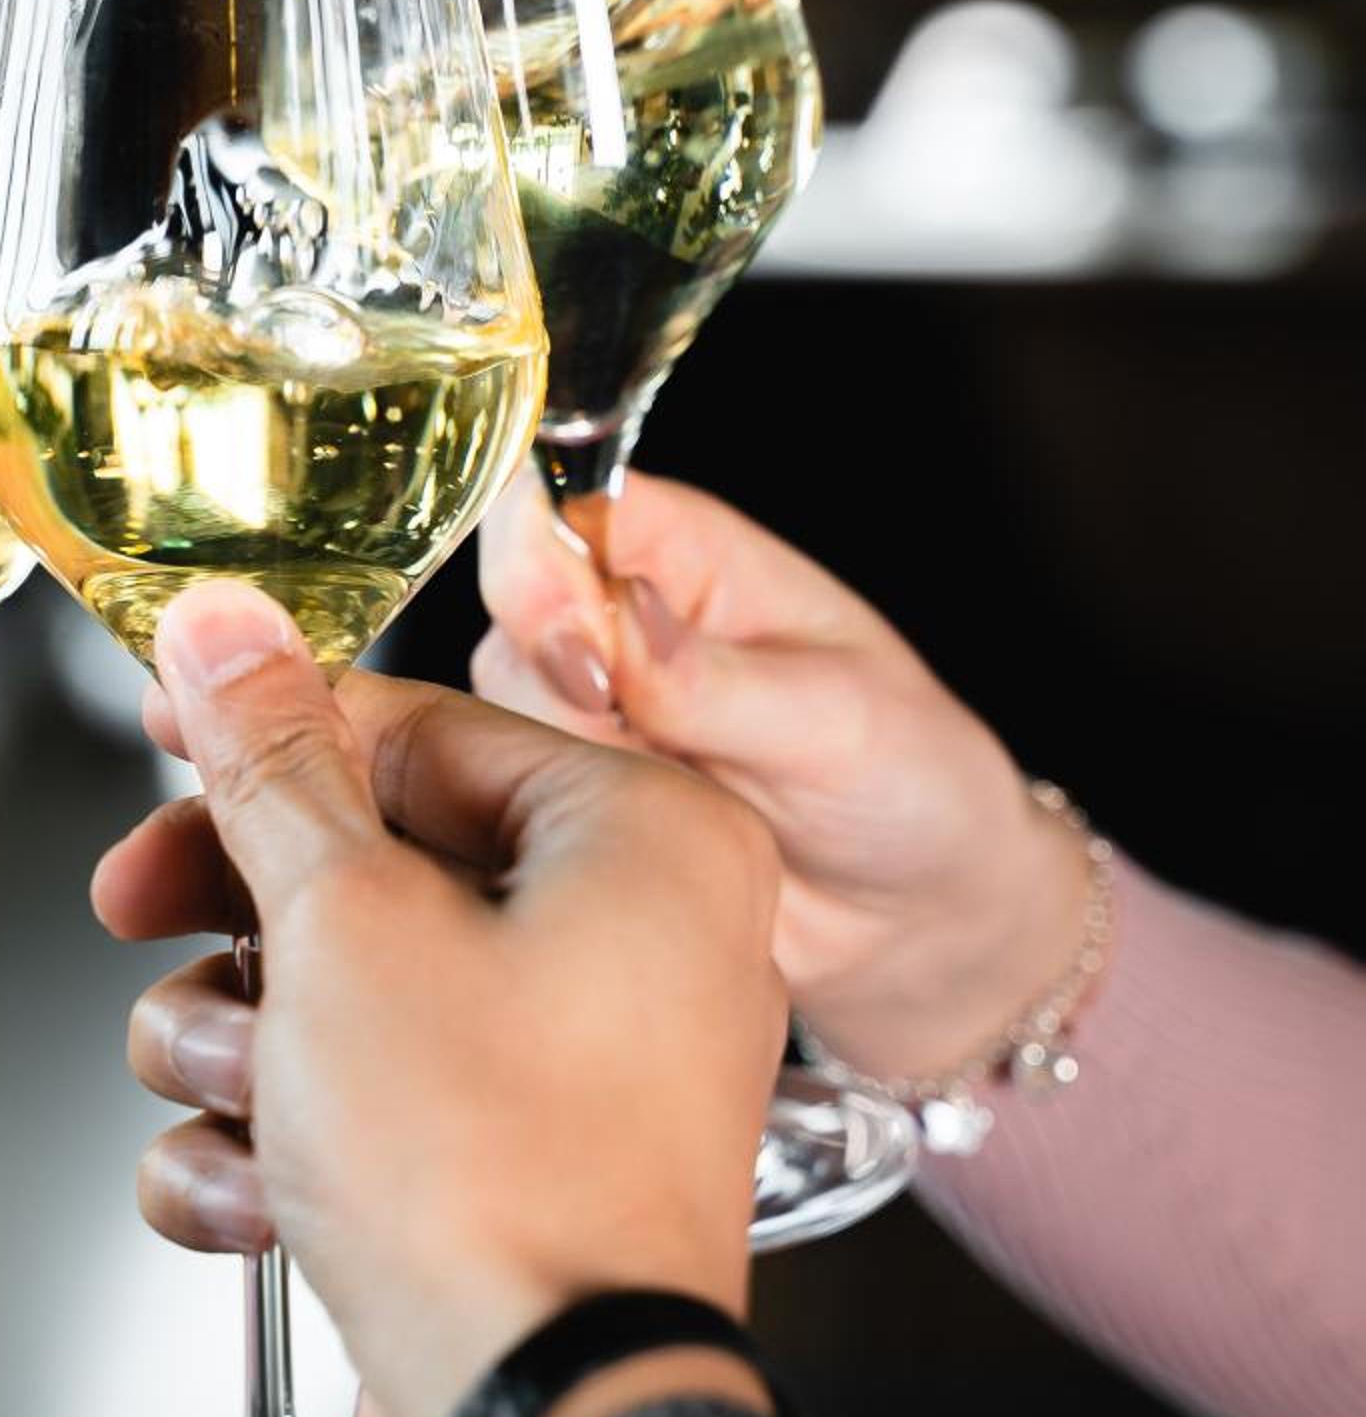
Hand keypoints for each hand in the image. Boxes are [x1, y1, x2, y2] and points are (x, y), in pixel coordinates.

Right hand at [93, 582, 784, 1416]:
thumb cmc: (492, 1179)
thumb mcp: (344, 923)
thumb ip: (270, 763)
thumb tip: (226, 631)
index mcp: (645, 837)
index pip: (418, 724)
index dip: (266, 727)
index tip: (165, 725)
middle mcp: (638, 940)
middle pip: (371, 858)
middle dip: (235, 912)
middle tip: (137, 909)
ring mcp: (582, 1065)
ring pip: (349, 989)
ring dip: (243, 1039)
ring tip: (232, 1090)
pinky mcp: (519, 1172)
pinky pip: (369, 1107)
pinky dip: (281, 1146)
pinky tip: (245, 1197)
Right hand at [474, 471, 1088, 1078]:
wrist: (917, 917)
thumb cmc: (910, 781)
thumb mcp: (835, 720)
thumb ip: (710, 677)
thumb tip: (614, 620)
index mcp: (683, 549)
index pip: (559, 499)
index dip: (540, 561)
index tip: (583, 652)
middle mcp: (617, 613)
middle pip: (508, 604)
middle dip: (554, 684)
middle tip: (647, 743)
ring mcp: (586, 705)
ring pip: (498, 703)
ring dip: (570, 763)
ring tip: (685, 800)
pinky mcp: (569, 789)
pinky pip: (511, 790)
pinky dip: (559, 822)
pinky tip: (643, 844)